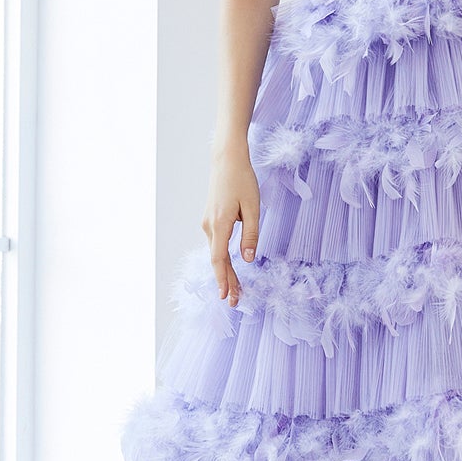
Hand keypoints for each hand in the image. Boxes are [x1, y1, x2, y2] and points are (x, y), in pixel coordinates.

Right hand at [202, 143, 260, 305]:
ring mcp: (208, 223)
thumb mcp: (253, 207)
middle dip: (227, 281)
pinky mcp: (211, 219)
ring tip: (236, 289)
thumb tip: (248, 259)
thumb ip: (251, 234)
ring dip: (225, 272)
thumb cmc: (242, 180)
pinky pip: (217, 244)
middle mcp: (209, 226)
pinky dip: (223, 259)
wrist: (226, 159)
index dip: (223, 279)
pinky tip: (229, 269)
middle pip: (218, 260)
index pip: (219, 259)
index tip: (226, 296)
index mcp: (220, 224)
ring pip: (217, 253)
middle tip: (235, 301)